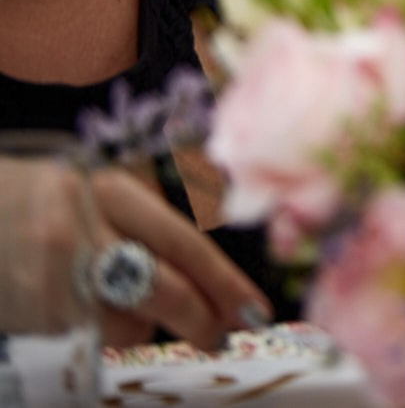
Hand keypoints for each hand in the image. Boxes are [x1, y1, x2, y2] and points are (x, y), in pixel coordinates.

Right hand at [0, 159, 268, 348]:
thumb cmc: (40, 198)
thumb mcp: (95, 186)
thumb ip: (147, 215)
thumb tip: (209, 258)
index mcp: (109, 193)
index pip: (184, 243)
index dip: (225, 281)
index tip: (255, 306)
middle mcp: (82, 236)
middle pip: (163, 289)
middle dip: (202, 318)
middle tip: (222, 334)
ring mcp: (52, 280)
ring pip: (126, 323)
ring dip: (143, 326)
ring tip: (132, 306)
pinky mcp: (31, 314)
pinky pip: (88, 334)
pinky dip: (102, 326)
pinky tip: (88, 304)